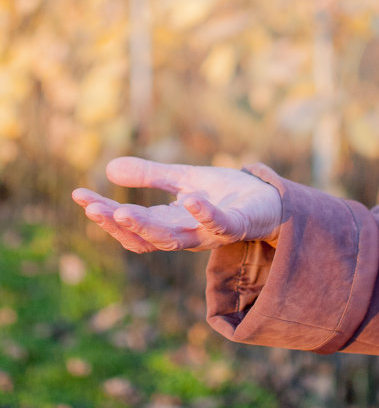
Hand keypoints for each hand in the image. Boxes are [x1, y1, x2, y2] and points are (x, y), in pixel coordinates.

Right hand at [72, 157, 281, 252]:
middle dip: (118, 225)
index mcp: (170, 224)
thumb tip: (108, 168)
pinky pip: (220, 224)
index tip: (78, 196)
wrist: (270, 200)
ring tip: (124, 210)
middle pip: (146, 237)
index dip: (104, 214)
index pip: (130, 225)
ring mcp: (211, 233)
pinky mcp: (238, 225)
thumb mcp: (182, 178)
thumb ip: (149, 176)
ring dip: (148, 227)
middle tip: (93, 209)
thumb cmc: (226, 193)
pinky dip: (205, 214)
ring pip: (175, 239)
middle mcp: (186, 234)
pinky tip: (191, 198)